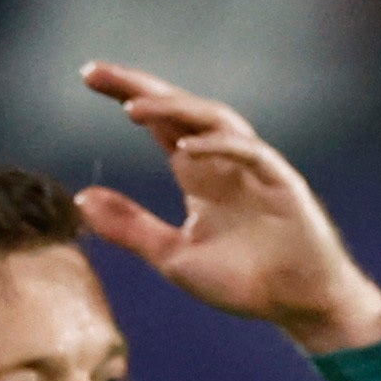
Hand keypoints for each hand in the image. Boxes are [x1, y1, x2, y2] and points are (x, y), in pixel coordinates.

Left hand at [73, 62, 380, 354]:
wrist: (300, 307)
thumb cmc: (246, 282)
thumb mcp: (174, 256)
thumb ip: (131, 227)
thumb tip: (80, 199)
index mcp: (200, 174)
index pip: (160, 123)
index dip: (128, 95)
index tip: (88, 76)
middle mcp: (224, 162)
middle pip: (182, 108)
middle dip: (140, 87)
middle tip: (95, 73)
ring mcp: (255, 168)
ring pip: (215, 119)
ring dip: (175, 110)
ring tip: (134, 109)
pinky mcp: (283, 182)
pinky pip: (250, 151)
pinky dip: (218, 146)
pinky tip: (185, 150)